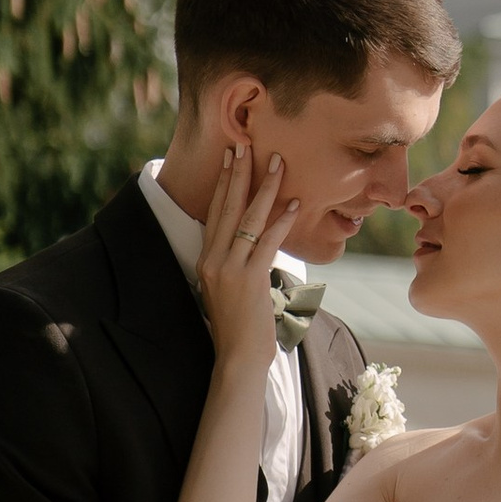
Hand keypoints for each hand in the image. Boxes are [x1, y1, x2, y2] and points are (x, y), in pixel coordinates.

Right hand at [197, 143, 297, 363]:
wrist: (237, 356)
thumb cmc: (239, 327)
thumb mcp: (228, 290)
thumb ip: (236, 265)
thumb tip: (255, 246)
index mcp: (206, 260)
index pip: (215, 212)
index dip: (224, 183)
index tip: (231, 158)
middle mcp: (213, 260)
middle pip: (227, 207)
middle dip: (238, 174)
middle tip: (246, 145)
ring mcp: (229, 269)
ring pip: (248, 219)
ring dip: (265, 188)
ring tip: (277, 164)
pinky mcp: (250, 280)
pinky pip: (267, 242)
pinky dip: (282, 222)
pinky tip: (294, 204)